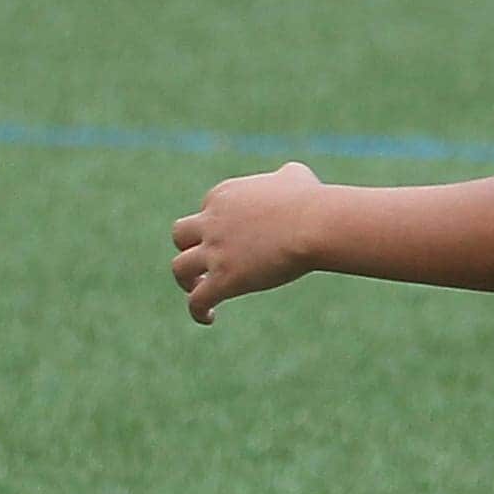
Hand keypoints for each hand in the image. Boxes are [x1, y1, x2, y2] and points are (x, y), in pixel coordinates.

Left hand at [171, 162, 326, 323]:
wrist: (313, 224)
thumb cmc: (309, 201)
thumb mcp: (294, 175)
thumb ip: (283, 176)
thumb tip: (287, 178)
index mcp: (223, 195)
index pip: (206, 211)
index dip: (215, 227)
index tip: (230, 241)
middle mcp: (212, 220)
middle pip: (180, 235)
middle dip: (189, 248)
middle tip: (204, 265)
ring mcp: (215, 250)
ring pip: (179, 267)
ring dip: (186, 281)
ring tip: (200, 291)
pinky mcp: (224, 277)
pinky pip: (197, 300)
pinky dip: (197, 310)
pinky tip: (209, 317)